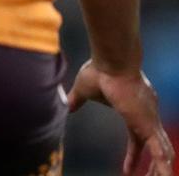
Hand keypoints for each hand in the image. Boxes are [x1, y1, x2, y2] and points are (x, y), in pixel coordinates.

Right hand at [67, 61, 174, 175]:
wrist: (111, 62)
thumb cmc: (99, 72)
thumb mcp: (83, 90)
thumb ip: (77, 99)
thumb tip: (67, 105)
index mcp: (133, 112)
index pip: (137, 140)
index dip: (133, 156)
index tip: (127, 170)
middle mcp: (146, 118)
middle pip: (153, 148)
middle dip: (151, 167)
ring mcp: (149, 121)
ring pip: (161, 152)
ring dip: (160, 170)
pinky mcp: (148, 124)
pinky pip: (159, 150)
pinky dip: (162, 165)